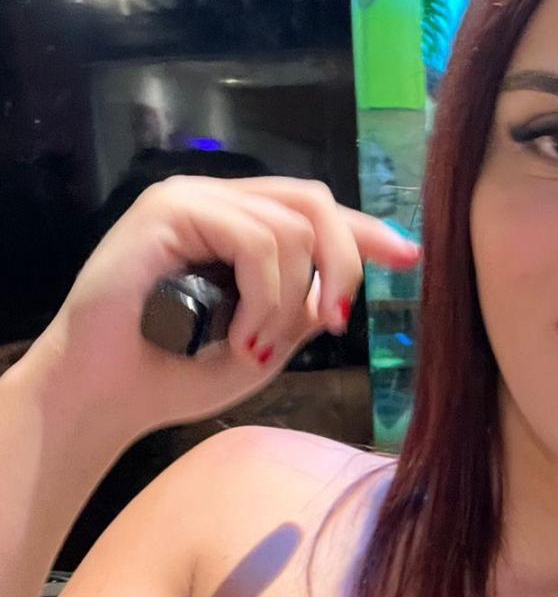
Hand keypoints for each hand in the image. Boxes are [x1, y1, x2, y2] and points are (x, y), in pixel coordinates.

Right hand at [27, 175, 419, 441]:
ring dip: (291, 300)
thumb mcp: (262, 347)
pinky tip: (240, 337)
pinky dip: (264, 297)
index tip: (410, 258)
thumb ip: (301, 313)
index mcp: (236, 225)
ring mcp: (190, 199)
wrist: (107, 397)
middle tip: (335, 324)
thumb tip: (341, 293)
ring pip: (292, 228)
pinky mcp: (168, 209)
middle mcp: (216, 201)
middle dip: (344, 263)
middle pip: (315, 202)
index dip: (365, 231)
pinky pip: (255, 242)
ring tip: (256, 346)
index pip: (314, 210)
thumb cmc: (172, 377)